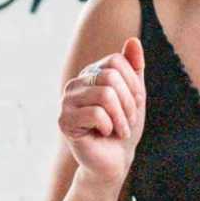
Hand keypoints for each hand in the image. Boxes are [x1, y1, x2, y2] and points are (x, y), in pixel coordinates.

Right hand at [59, 36, 144, 187]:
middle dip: (129, 102)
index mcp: (91, 73)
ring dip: (121, 117)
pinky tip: (105, 134)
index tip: (135, 104)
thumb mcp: (135, 95)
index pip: (116, 61)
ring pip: (105, 94)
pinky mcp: (64, 121)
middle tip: (128, 121)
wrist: (115, 160)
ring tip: (120, 129)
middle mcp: (76, 83)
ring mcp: (67, 101)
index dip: (133, 84)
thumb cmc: (124, 127)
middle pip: (111, 76)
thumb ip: (134, 68)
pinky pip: (96, 113)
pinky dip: (109, 127)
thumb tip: (132, 40)